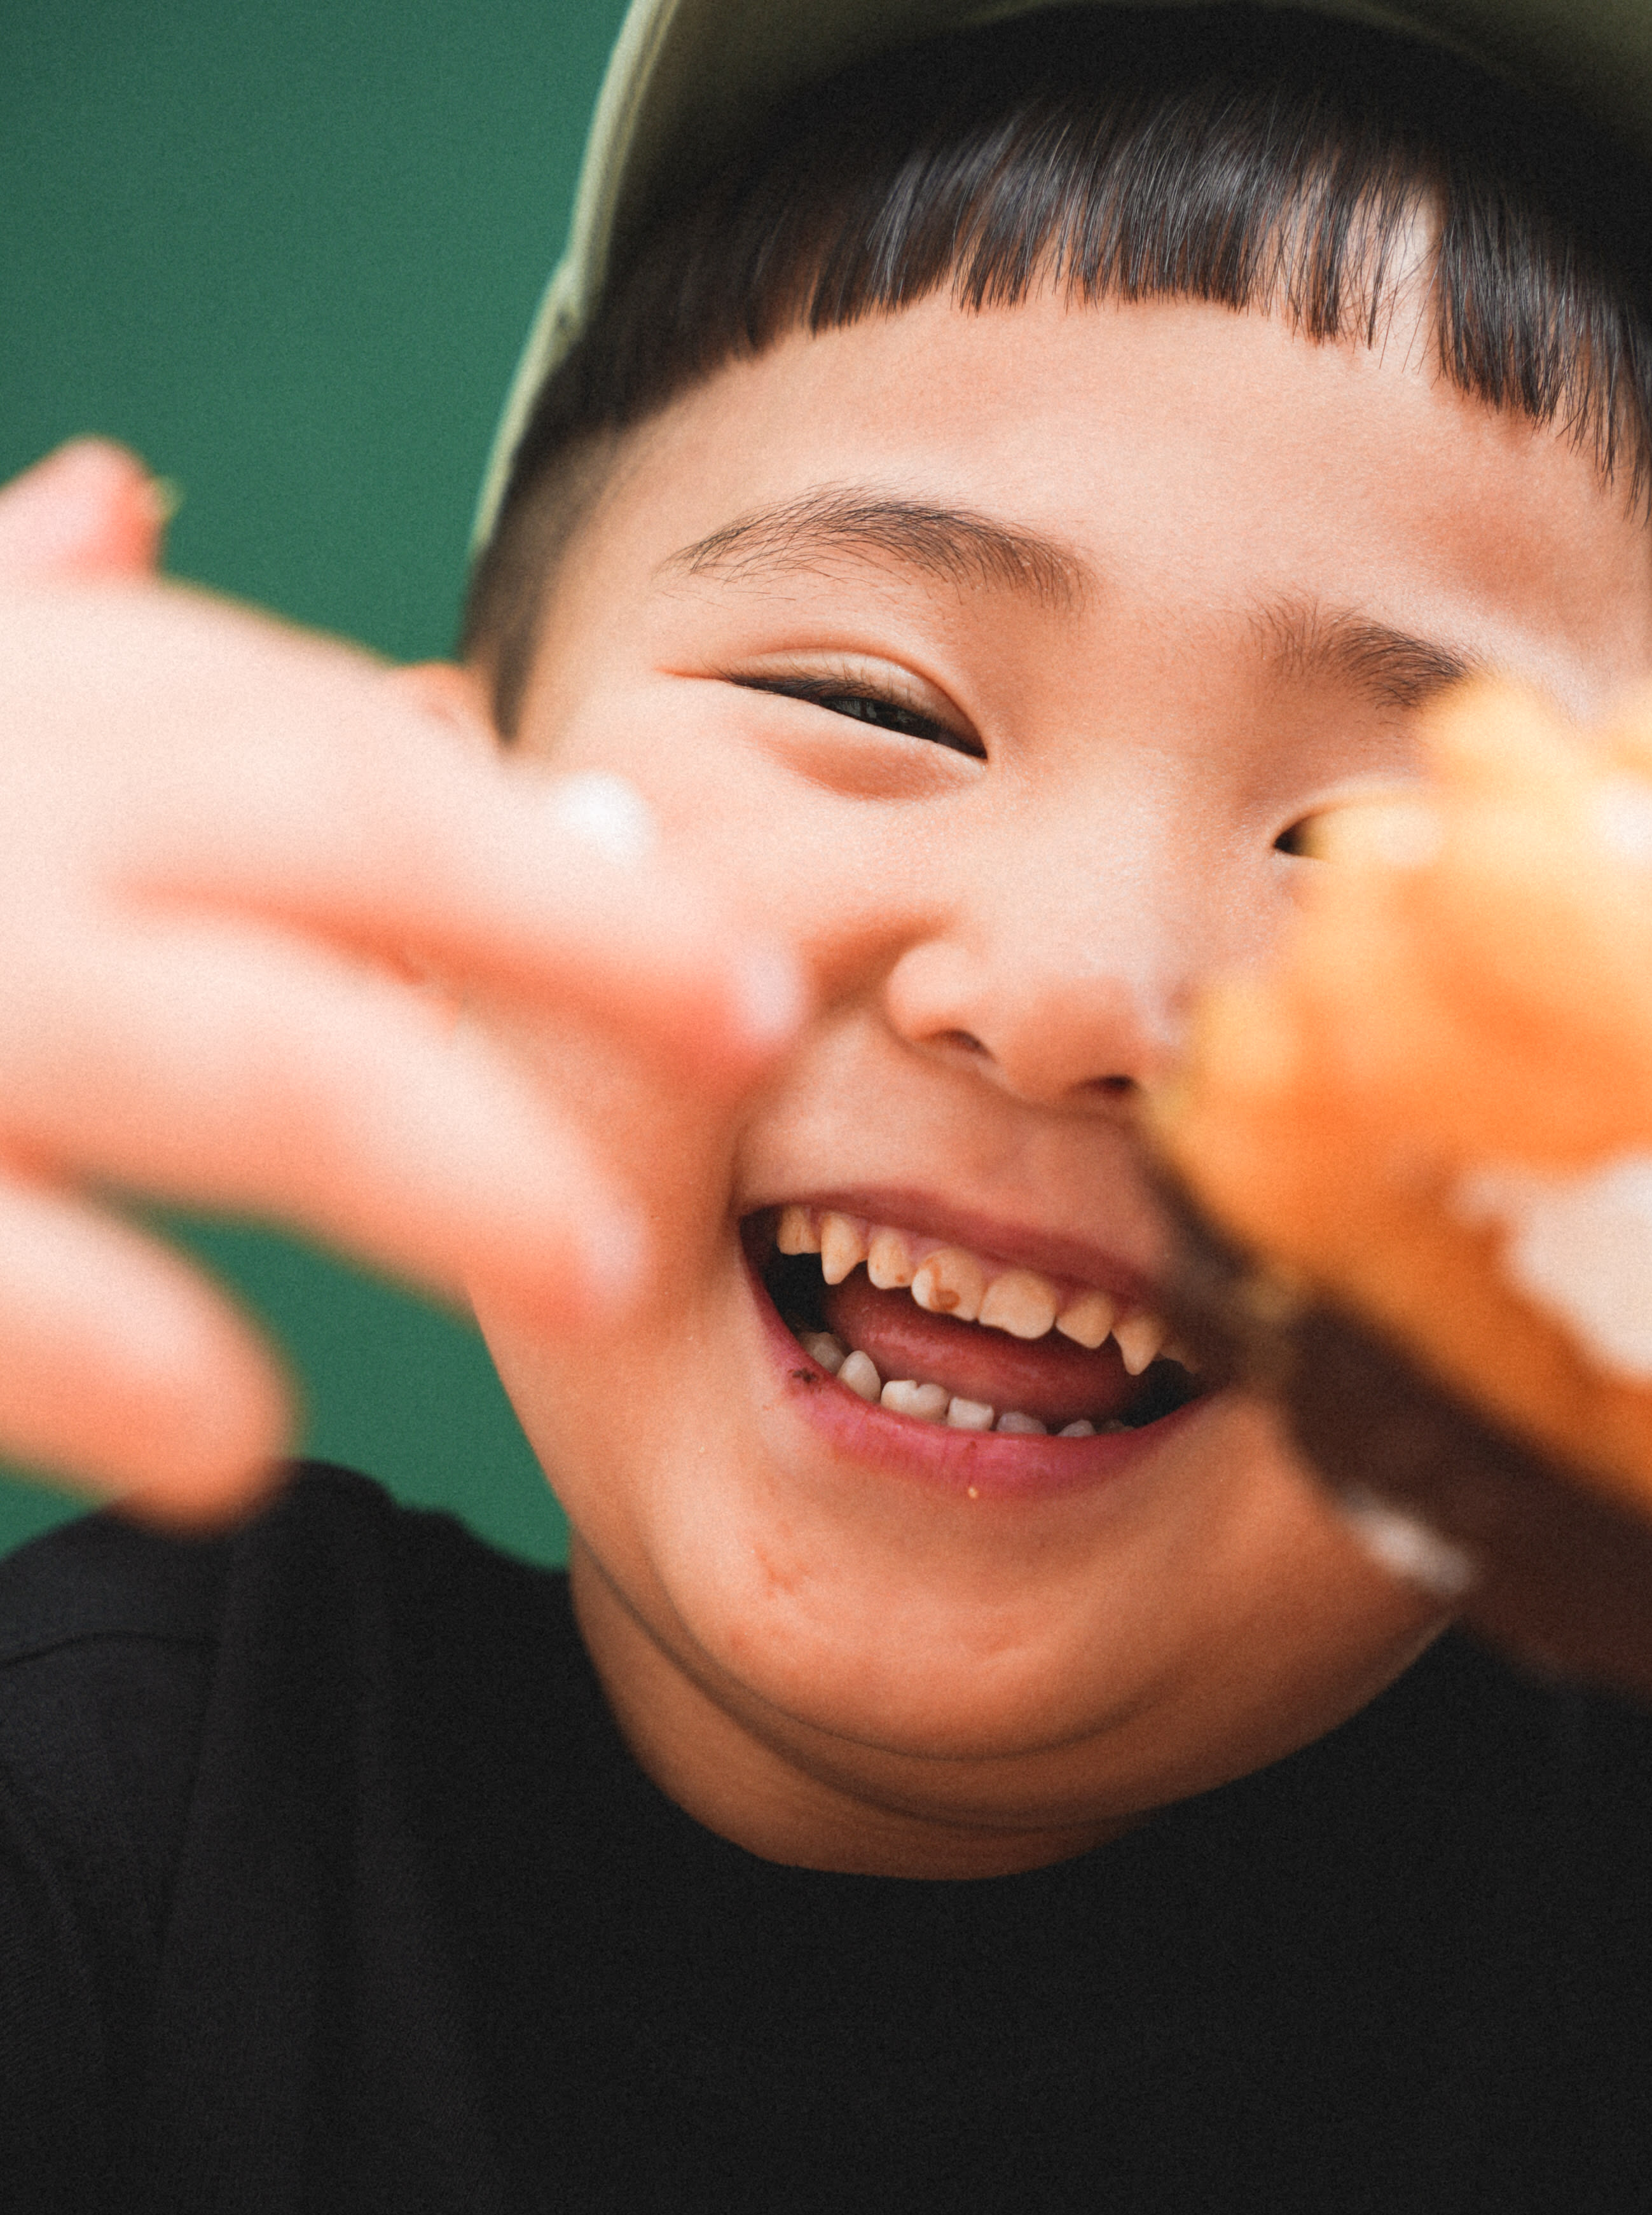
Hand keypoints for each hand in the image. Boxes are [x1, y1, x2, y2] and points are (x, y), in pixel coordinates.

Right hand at [0, 441, 800, 1520]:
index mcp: (12, 714)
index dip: (547, 849)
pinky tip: (231, 1442)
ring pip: (200, 1051)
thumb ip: (2, 634)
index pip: (328, 754)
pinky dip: (99, 1347)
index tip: (732, 954)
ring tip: (595, 1270)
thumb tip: (127, 507)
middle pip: (315, 845)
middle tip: (750, 1038)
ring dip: (411, 1146)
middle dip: (551, 935)